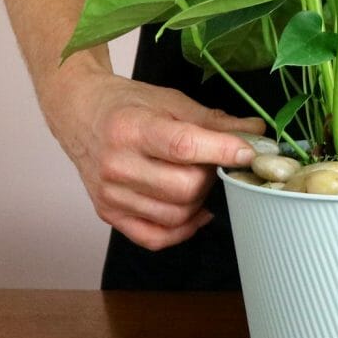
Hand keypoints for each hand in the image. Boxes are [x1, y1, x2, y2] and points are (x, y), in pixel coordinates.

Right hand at [43, 64, 263, 250]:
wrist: (81, 113)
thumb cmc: (128, 104)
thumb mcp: (171, 100)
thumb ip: (214, 121)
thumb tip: (256, 133)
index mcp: (132, 128)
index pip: (184, 146)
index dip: (223, 151)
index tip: (250, 151)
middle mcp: (117, 165)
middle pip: (185, 188)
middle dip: (211, 175)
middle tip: (214, 160)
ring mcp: (110, 194)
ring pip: (176, 214)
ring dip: (200, 200)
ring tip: (198, 177)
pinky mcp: (108, 214)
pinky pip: (155, 237)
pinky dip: (183, 229)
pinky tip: (194, 210)